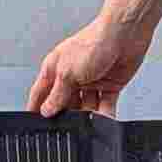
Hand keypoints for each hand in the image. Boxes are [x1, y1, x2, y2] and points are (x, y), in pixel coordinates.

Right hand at [28, 15, 148, 118]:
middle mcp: (72, 75)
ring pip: (86, 106)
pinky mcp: (110, 85)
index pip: (41, 92)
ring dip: (87, 115)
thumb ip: (58, 93)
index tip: (36, 123)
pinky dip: (105, 114)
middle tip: (66, 127)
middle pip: (65, 102)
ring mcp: (92, 81)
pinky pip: (105, 105)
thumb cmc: (94, 42)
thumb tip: (47, 109)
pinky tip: (103, 121)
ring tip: (86, 124)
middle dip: (66, 114)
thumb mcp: (67, 72)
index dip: (37, 107)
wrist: (125, 34)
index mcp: (55, 68)